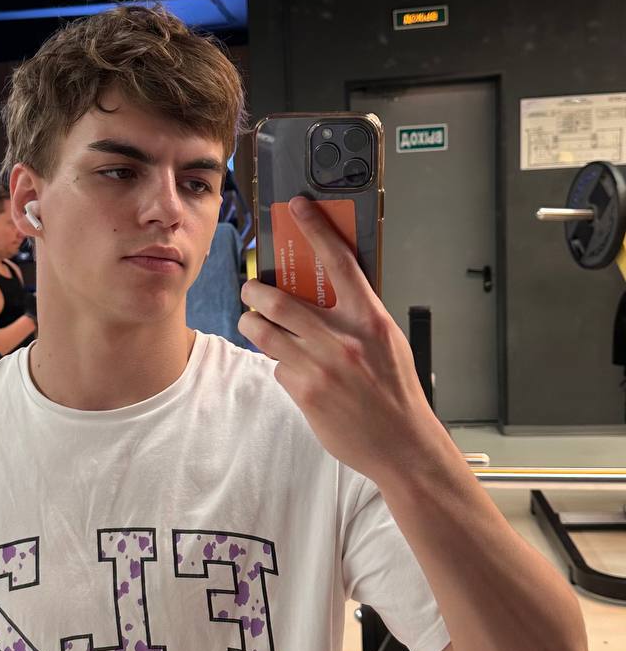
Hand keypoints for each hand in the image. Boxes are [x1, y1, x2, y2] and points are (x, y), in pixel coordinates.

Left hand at [237, 196, 439, 483]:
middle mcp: (344, 339)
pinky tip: (291, 369)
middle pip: (281, 300)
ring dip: (251, 324)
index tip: (299, 208)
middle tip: (250, 288)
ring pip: (266, 333)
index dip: (316, 230)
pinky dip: (278, 364)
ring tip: (251, 322)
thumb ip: (358, 315)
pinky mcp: (305, 391)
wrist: (401, 442)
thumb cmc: (395, 391)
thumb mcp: (387, 342)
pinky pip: (277, 367)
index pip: (339, 262)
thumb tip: (327, 291)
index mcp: (370, 319)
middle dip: (256, 290)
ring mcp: (321, 366)